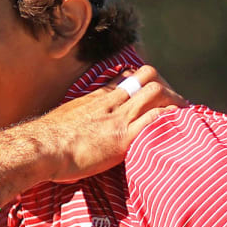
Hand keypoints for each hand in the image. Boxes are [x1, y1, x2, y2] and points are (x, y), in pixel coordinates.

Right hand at [32, 64, 178, 182]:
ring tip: (185, 113)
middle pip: (147, 78)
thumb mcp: (63, 119)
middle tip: (175, 102)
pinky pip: (155, 121)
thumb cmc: (45, 141)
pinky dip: (171, 120)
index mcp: (96, 98)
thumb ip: (77, 116)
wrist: (41, 148)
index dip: (143, 81)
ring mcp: (119, 118)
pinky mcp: (123, 138)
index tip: (152, 90)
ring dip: (173, 102)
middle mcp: (111, 103)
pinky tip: (181, 126)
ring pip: (155, 94)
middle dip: (165, 87)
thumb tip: (75, 124)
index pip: (126, 77)